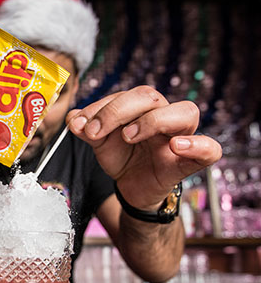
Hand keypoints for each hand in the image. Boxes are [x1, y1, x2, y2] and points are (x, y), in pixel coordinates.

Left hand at [66, 86, 222, 209]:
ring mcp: (180, 137)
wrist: (131, 188)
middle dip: (116, 112)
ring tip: (128, 137)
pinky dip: (198, 145)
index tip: (80, 124)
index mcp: (142, 109)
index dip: (101, 107)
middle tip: (96, 133)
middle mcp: (164, 116)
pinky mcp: (189, 161)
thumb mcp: (100, 143)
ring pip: (184, 112)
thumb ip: (87, 130)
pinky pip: (210, 149)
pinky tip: (175, 146)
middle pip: (150, 97)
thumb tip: (72, 118)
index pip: (127, 95)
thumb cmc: (122, 158)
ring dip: (152, 121)